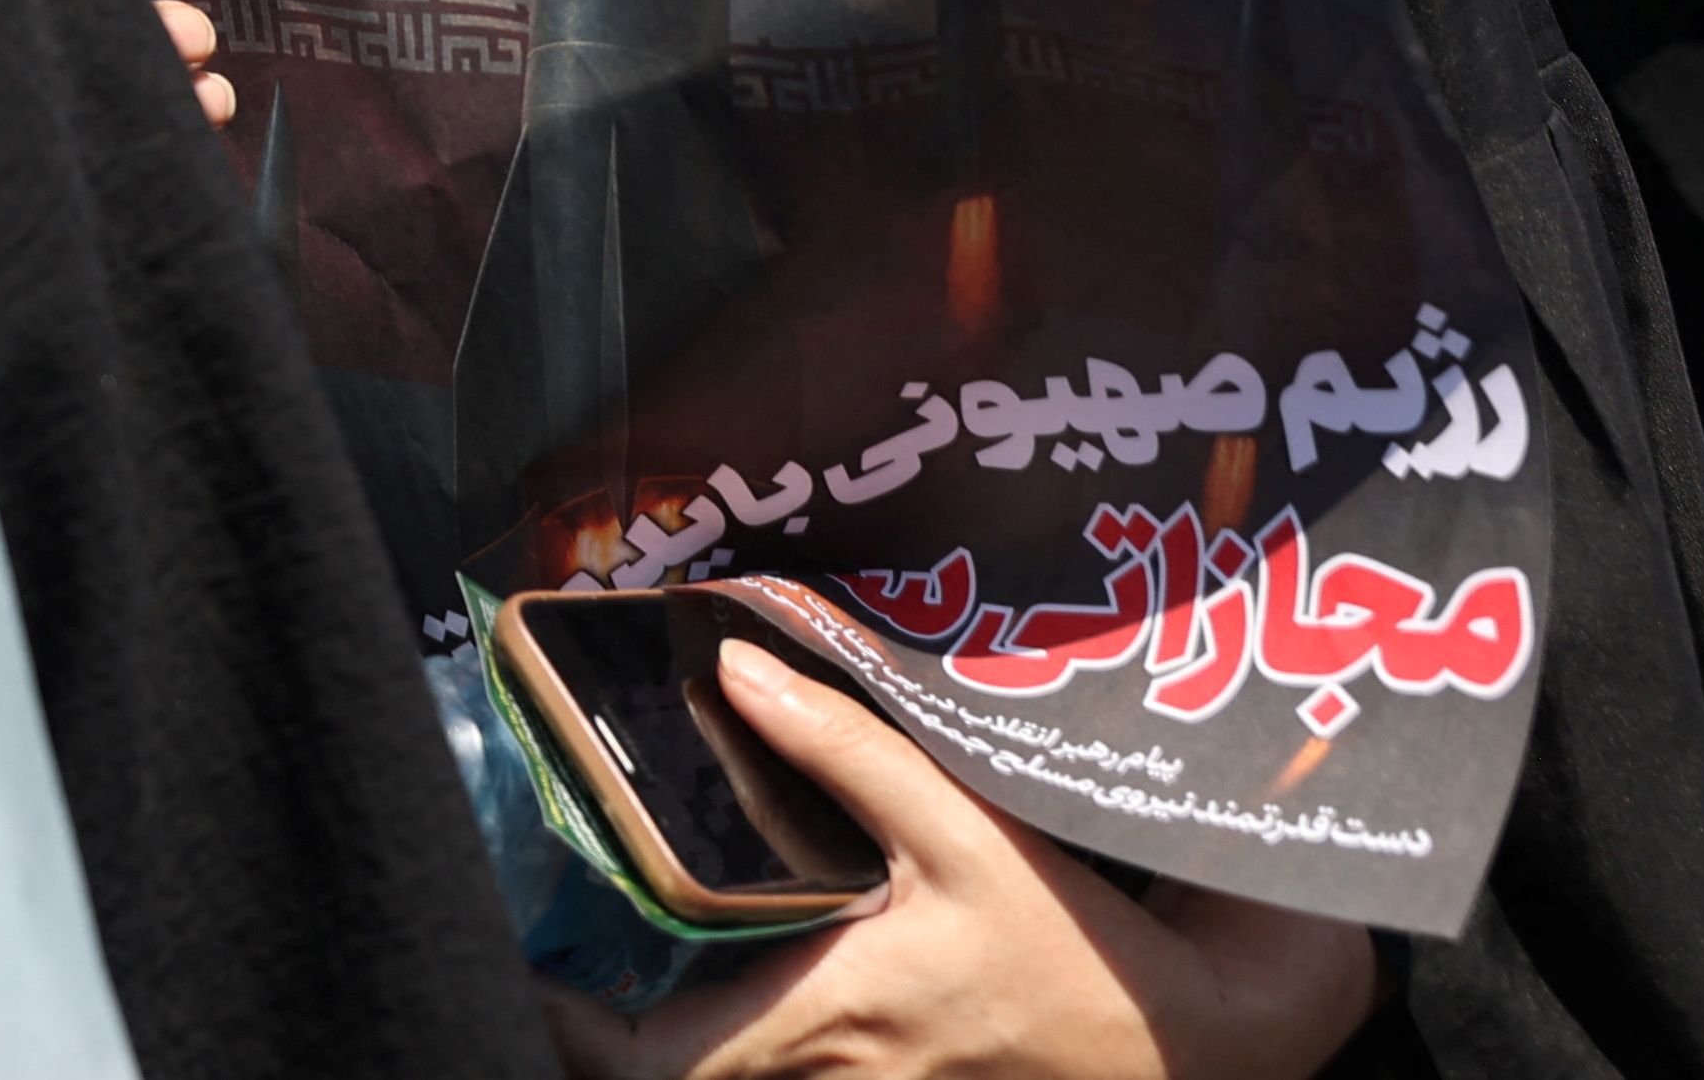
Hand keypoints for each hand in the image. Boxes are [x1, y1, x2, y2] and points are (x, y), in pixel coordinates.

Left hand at [548, 644, 1375, 1079]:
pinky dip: (722, 1039)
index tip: (516, 953)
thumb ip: (847, 745)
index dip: (561, 1019)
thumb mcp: (966, 827)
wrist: (1187, 1044)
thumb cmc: (1077, 948)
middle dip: (593, 1020)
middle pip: (659, 1076)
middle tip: (552, 934)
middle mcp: (819, 1079)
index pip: (639, 1060)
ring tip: (607, 945)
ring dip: (654, 1030)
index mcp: (817, 1019)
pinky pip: (773, 1079)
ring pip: (716, 1079)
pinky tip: (711, 973)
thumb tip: (734, 666)